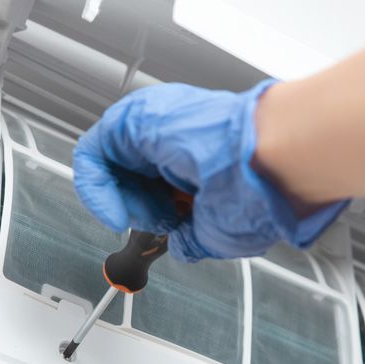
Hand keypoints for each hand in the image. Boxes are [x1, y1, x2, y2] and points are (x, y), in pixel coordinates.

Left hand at [72, 81, 346, 261]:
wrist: (270, 162)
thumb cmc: (261, 192)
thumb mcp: (220, 230)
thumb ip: (195, 236)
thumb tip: (183, 245)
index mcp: (203, 159)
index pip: (159, 187)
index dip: (154, 215)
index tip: (167, 232)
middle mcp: (178, 138)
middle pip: (133, 176)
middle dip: (141, 209)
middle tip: (164, 224)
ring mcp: (157, 125)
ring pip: (114, 165)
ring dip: (125, 202)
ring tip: (158, 215)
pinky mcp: (133, 118)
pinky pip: (94, 153)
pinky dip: (96, 189)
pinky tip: (116, 210)